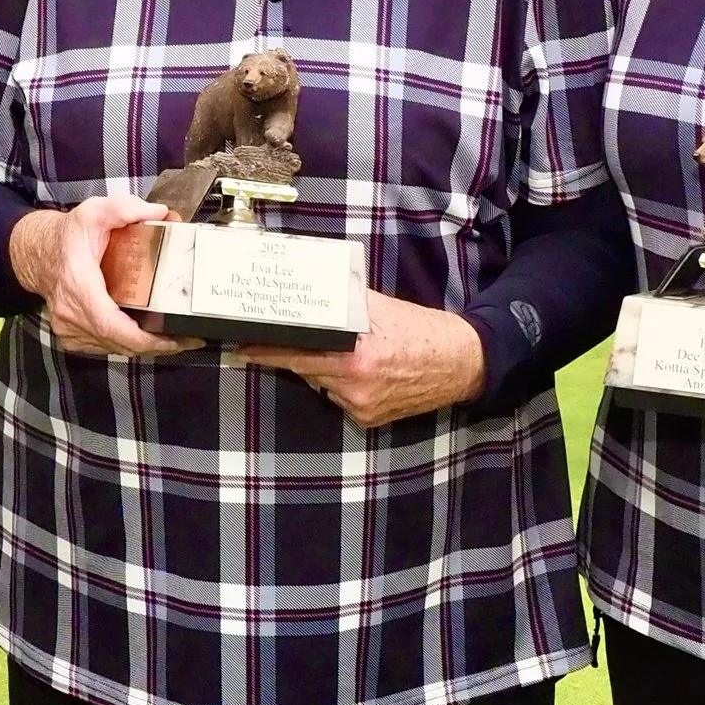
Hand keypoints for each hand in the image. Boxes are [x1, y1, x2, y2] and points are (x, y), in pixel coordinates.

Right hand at [9, 197, 200, 359]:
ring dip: (145, 348)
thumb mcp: (94, 211)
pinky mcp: (72, 337)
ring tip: (176, 338)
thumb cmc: (68, 236)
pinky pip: (105, 347)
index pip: (109, 323)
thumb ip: (126, 208)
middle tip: (188, 338)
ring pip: (113, 349)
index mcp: (77, 284)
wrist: (40, 253)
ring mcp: (69, 329)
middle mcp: (70, 313)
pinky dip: (128, 345)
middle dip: (156, 345)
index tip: (171, 339)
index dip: (141, 338)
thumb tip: (161, 214)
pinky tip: (149, 336)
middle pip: (118, 342)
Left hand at [241, 292, 485, 427]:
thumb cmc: (419, 330)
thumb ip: (343, 301)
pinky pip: (340, 399)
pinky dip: (341, 386)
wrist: (461, 362)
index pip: (298, 355)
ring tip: (345, 353)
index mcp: (356, 357)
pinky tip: (360, 373)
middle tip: (273, 342)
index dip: (268, 352)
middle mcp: (356, 386)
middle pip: (306, 370)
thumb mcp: (380, 307)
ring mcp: (362, 406)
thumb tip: (309, 284)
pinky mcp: (369, 420)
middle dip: (294, 355)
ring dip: (322, 370)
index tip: (243, 347)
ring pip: (322, 385)